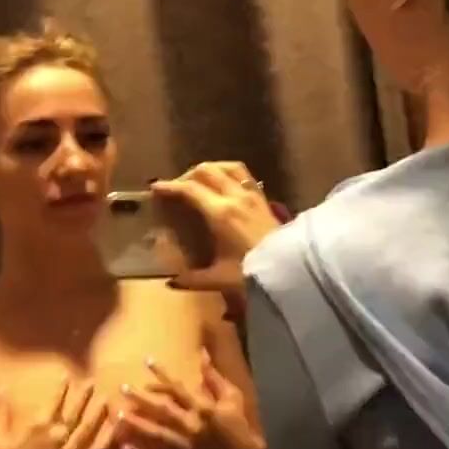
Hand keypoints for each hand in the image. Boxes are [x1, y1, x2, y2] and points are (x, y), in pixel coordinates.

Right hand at [0, 379, 114, 448]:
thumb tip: (2, 388)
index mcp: (39, 428)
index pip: (53, 403)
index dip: (60, 389)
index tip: (67, 376)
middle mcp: (58, 437)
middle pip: (74, 413)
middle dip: (84, 397)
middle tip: (92, 382)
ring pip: (88, 430)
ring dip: (97, 414)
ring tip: (107, 400)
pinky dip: (107, 442)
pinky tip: (116, 431)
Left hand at [116, 357, 263, 448]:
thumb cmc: (239, 429)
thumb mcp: (233, 400)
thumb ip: (215, 378)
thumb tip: (203, 354)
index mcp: (205, 409)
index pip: (179, 387)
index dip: (162, 373)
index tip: (147, 361)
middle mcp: (192, 427)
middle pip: (162, 410)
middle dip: (141, 399)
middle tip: (122, 388)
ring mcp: (185, 448)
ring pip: (155, 435)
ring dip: (136, 425)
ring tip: (118, 415)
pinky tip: (124, 447)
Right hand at [152, 162, 279, 295]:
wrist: (292, 268)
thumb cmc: (254, 272)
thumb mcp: (220, 278)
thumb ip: (193, 279)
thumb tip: (171, 282)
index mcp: (221, 213)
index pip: (190, 189)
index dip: (170, 186)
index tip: (156, 187)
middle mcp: (235, 197)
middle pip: (207, 170)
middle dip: (187, 175)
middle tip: (177, 188)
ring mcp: (252, 194)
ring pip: (227, 167)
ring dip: (210, 169)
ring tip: (199, 180)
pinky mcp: (264, 198)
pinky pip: (243, 174)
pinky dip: (228, 172)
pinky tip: (224, 184)